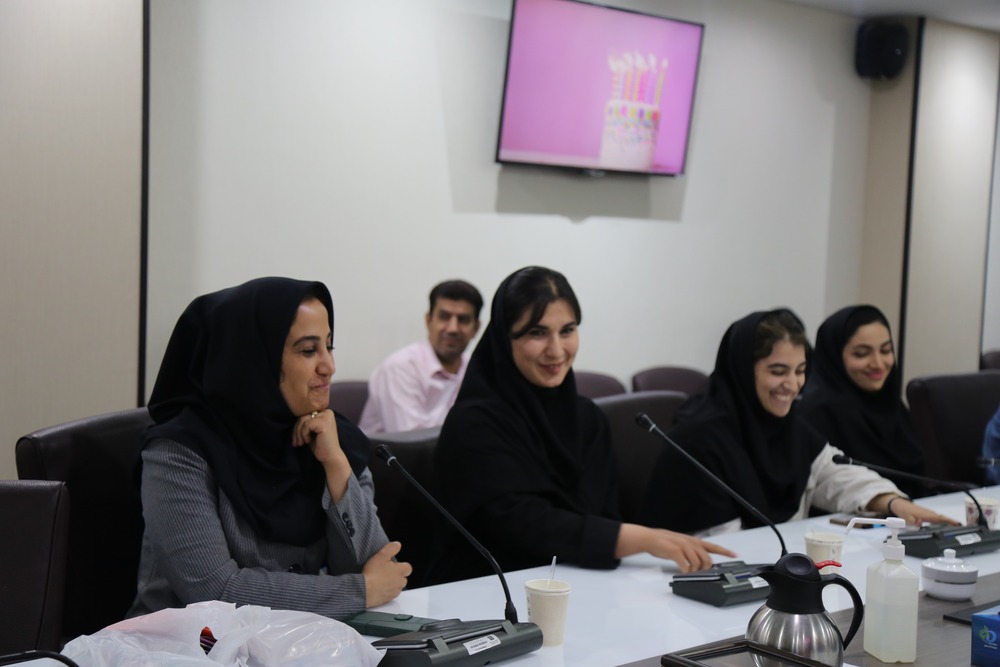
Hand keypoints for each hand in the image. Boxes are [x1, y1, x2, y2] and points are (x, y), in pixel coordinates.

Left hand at [291, 409, 350, 499]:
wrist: (330, 457)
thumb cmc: (320, 445)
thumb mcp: (311, 431)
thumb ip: (305, 423)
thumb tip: (291, 418)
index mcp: (325, 413)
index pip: (305, 415)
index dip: (298, 427)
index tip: (296, 439)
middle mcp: (327, 412)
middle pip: (303, 416)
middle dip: (296, 431)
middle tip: (296, 443)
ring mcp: (326, 417)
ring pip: (303, 420)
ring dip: (298, 433)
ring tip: (301, 443)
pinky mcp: (324, 423)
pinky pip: (306, 425)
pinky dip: (304, 434)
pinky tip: (308, 441)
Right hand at [363, 541, 412, 606]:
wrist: (364, 590)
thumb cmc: (373, 573)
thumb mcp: (381, 555)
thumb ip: (391, 548)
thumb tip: (397, 545)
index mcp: (400, 571)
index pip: (408, 567)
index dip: (401, 565)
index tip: (394, 565)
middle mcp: (400, 582)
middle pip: (403, 578)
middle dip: (397, 575)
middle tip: (385, 572)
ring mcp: (394, 592)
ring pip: (397, 587)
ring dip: (392, 584)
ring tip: (381, 580)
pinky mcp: (388, 599)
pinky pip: (390, 594)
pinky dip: (386, 592)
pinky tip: (378, 588)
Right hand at [616, 524, 737, 572]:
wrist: (650, 538)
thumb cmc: (664, 542)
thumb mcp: (682, 544)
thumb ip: (692, 550)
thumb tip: (700, 560)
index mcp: (694, 541)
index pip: (713, 546)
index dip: (725, 551)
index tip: (735, 555)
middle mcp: (691, 542)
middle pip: (707, 559)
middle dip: (706, 569)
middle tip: (700, 574)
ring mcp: (683, 546)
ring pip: (697, 563)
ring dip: (695, 571)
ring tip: (690, 573)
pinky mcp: (675, 551)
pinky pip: (685, 565)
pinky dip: (686, 571)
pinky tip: (683, 572)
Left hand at [871, 494, 959, 525]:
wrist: (899, 505)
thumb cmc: (904, 511)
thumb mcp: (907, 519)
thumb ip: (914, 523)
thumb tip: (920, 524)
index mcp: (926, 514)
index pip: (940, 518)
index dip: (949, 521)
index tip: (958, 524)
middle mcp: (929, 513)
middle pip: (943, 518)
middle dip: (952, 522)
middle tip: (961, 527)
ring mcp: (928, 513)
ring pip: (940, 518)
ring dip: (948, 521)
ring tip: (956, 526)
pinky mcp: (927, 514)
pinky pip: (937, 518)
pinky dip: (943, 520)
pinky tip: (946, 524)